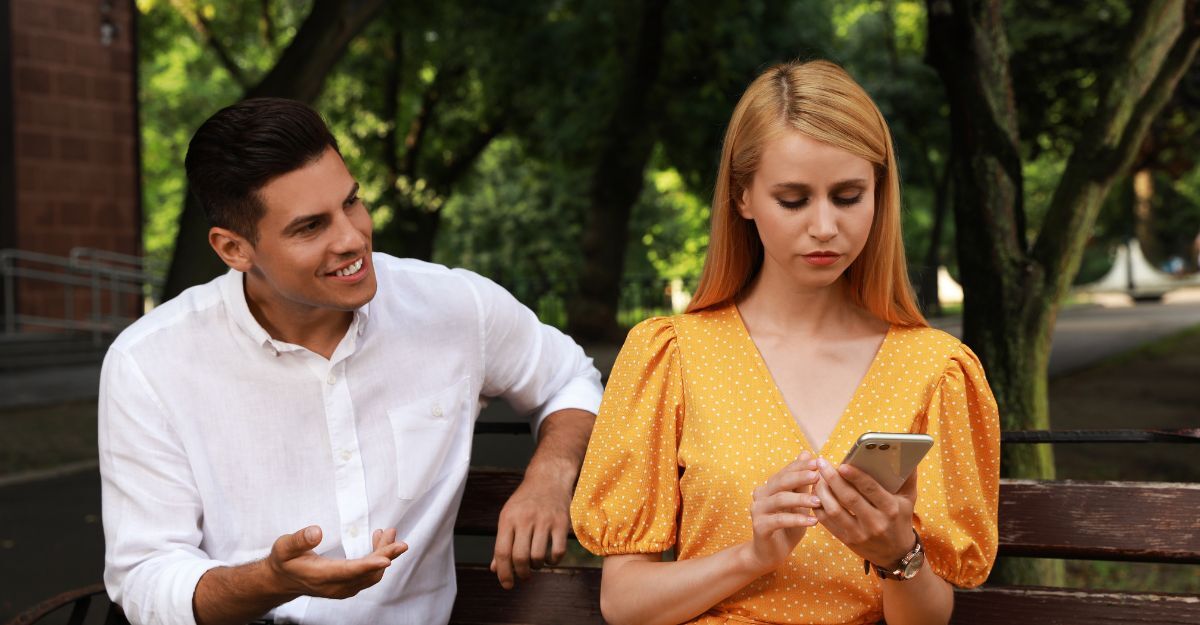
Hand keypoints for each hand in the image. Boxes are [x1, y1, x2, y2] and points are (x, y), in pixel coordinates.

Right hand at [265, 526, 407, 598]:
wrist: (282, 580)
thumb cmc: (284, 562)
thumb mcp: (284, 547)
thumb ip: (299, 540)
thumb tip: (316, 531)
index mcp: (321, 576)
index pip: (349, 571)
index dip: (369, 565)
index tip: (387, 558)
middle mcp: (335, 586)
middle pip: (367, 574)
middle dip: (385, 556)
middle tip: (398, 540)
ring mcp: (343, 588)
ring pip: (371, 575)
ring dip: (383, 555)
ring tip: (389, 534)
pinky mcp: (347, 586)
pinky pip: (368, 576)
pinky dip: (378, 560)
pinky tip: (379, 543)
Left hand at [491, 475, 571, 588]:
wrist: (548, 477)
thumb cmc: (525, 501)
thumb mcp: (508, 517)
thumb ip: (502, 542)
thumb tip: (494, 569)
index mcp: (508, 518)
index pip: (502, 552)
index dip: (503, 572)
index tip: (506, 584)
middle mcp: (525, 519)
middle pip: (519, 557)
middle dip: (520, 573)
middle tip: (523, 576)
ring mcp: (545, 520)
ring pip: (538, 557)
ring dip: (536, 567)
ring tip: (535, 564)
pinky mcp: (562, 522)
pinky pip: (558, 551)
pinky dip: (553, 561)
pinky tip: (550, 558)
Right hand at [741, 451, 820, 574]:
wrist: (769, 554)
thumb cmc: (787, 527)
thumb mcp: (798, 504)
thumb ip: (801, 482)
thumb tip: (806, 453)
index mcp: (769, 487)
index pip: (785, 471)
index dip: (800, 466)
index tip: (818, 462)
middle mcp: (760, 495)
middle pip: (781, 482)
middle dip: (800, 477)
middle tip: (818, 475)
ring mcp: (757, 510)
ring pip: (780, 499)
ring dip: (801, 499)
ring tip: (819, 501)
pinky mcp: (759, 526)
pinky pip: (779, 520)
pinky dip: (797, 519)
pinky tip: (813, 522)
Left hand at [813, 458, 917, 568]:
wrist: (896, 554)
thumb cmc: (900, 519)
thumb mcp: (909, 499)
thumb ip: (907, 477)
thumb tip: (906, 452)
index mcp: (891, 509)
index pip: (871, 489)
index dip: (855, 476)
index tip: (842, 464)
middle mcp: (875, 522)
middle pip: (849, 498)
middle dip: (832, 479)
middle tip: (822, 463)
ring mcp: (859, 534)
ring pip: (834, 510)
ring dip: (822, 492)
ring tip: (817, 477)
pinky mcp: (847, 540)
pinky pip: (827, 522)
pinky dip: (818, 506)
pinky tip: (816, 493)